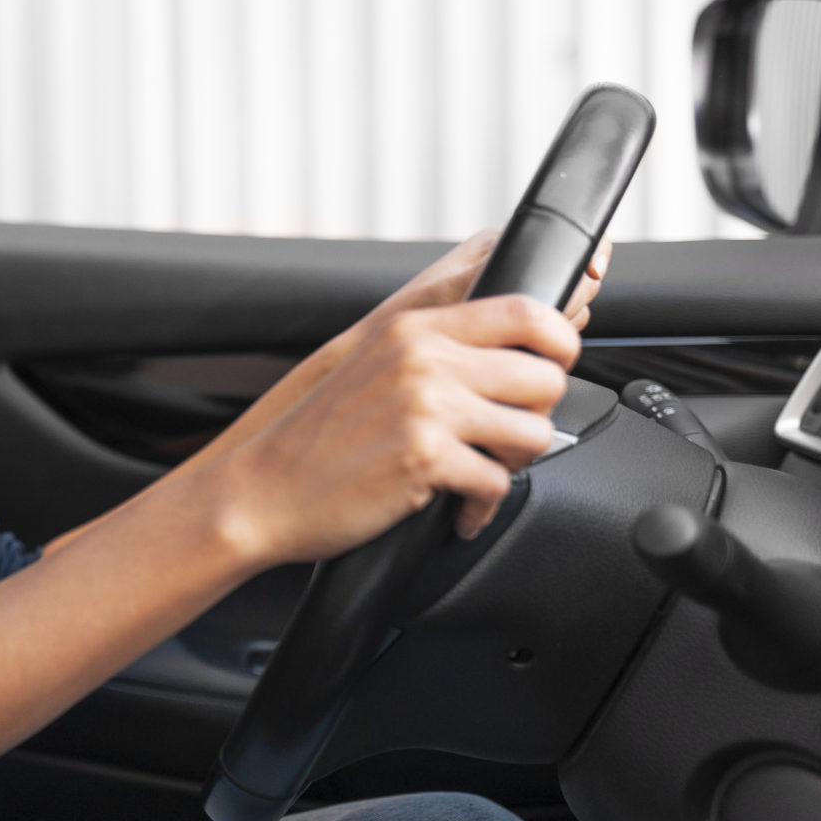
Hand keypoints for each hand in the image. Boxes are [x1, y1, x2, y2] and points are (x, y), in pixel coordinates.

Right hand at [158, 226, 610, 499]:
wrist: (260, 492)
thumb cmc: (315, 439)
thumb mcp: (372, 367)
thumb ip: (434, 352)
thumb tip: (512, 357)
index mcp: (413, 329)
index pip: (526, 310)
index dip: (560, 341)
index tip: (551, 367)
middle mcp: (422, 360)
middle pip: (544, 375)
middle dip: (536, 415)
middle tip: (504, 437)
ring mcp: (425, 408)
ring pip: (534, 432)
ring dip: (513, 462)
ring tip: (479, 472)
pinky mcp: (425, 459)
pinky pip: (497, 484)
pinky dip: (482, 507)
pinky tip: (457, 511)